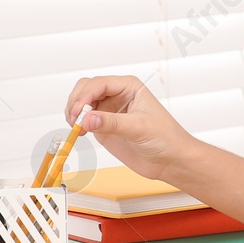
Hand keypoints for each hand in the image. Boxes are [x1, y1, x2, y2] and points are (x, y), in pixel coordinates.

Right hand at [64, 75, 199, 181]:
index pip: (100, 83)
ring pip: (81, 102)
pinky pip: (83, 119)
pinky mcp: (104, 126)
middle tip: (75, 120)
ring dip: (74, 113)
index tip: (79, 111)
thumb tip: (86, 119)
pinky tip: (80, 132)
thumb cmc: (165, 138)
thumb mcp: (139, 128)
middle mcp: (118, 95)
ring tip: (77, 128)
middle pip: (86, 88)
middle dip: (76, 101)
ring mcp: (109, 110)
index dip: (85, 95)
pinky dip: (76, 124)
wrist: (169, 159)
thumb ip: (112, 123)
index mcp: (130, 87)